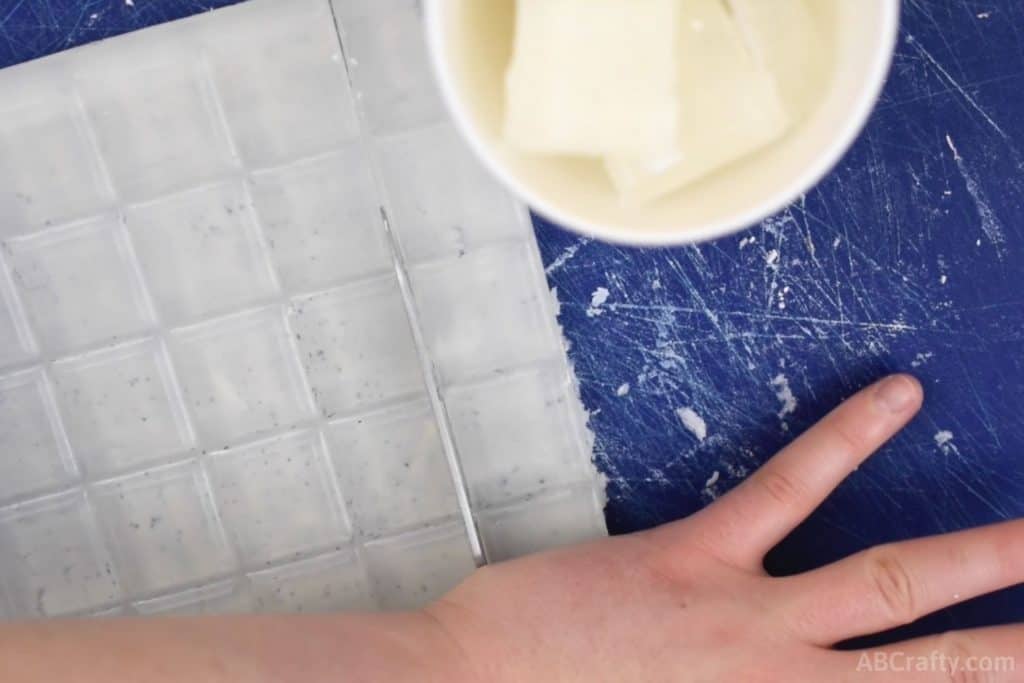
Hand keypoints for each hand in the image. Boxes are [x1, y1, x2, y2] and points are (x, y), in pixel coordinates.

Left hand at [429, 375, 1023, 681]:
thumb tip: (793, 669)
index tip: (1002, 660)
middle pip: (928, 672)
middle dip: (1009, 650)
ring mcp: (745, 620)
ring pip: (888, 583)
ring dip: (980, 560)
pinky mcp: (695, 554)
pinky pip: (788, 486)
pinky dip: (847, 437)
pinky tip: (900, 397)